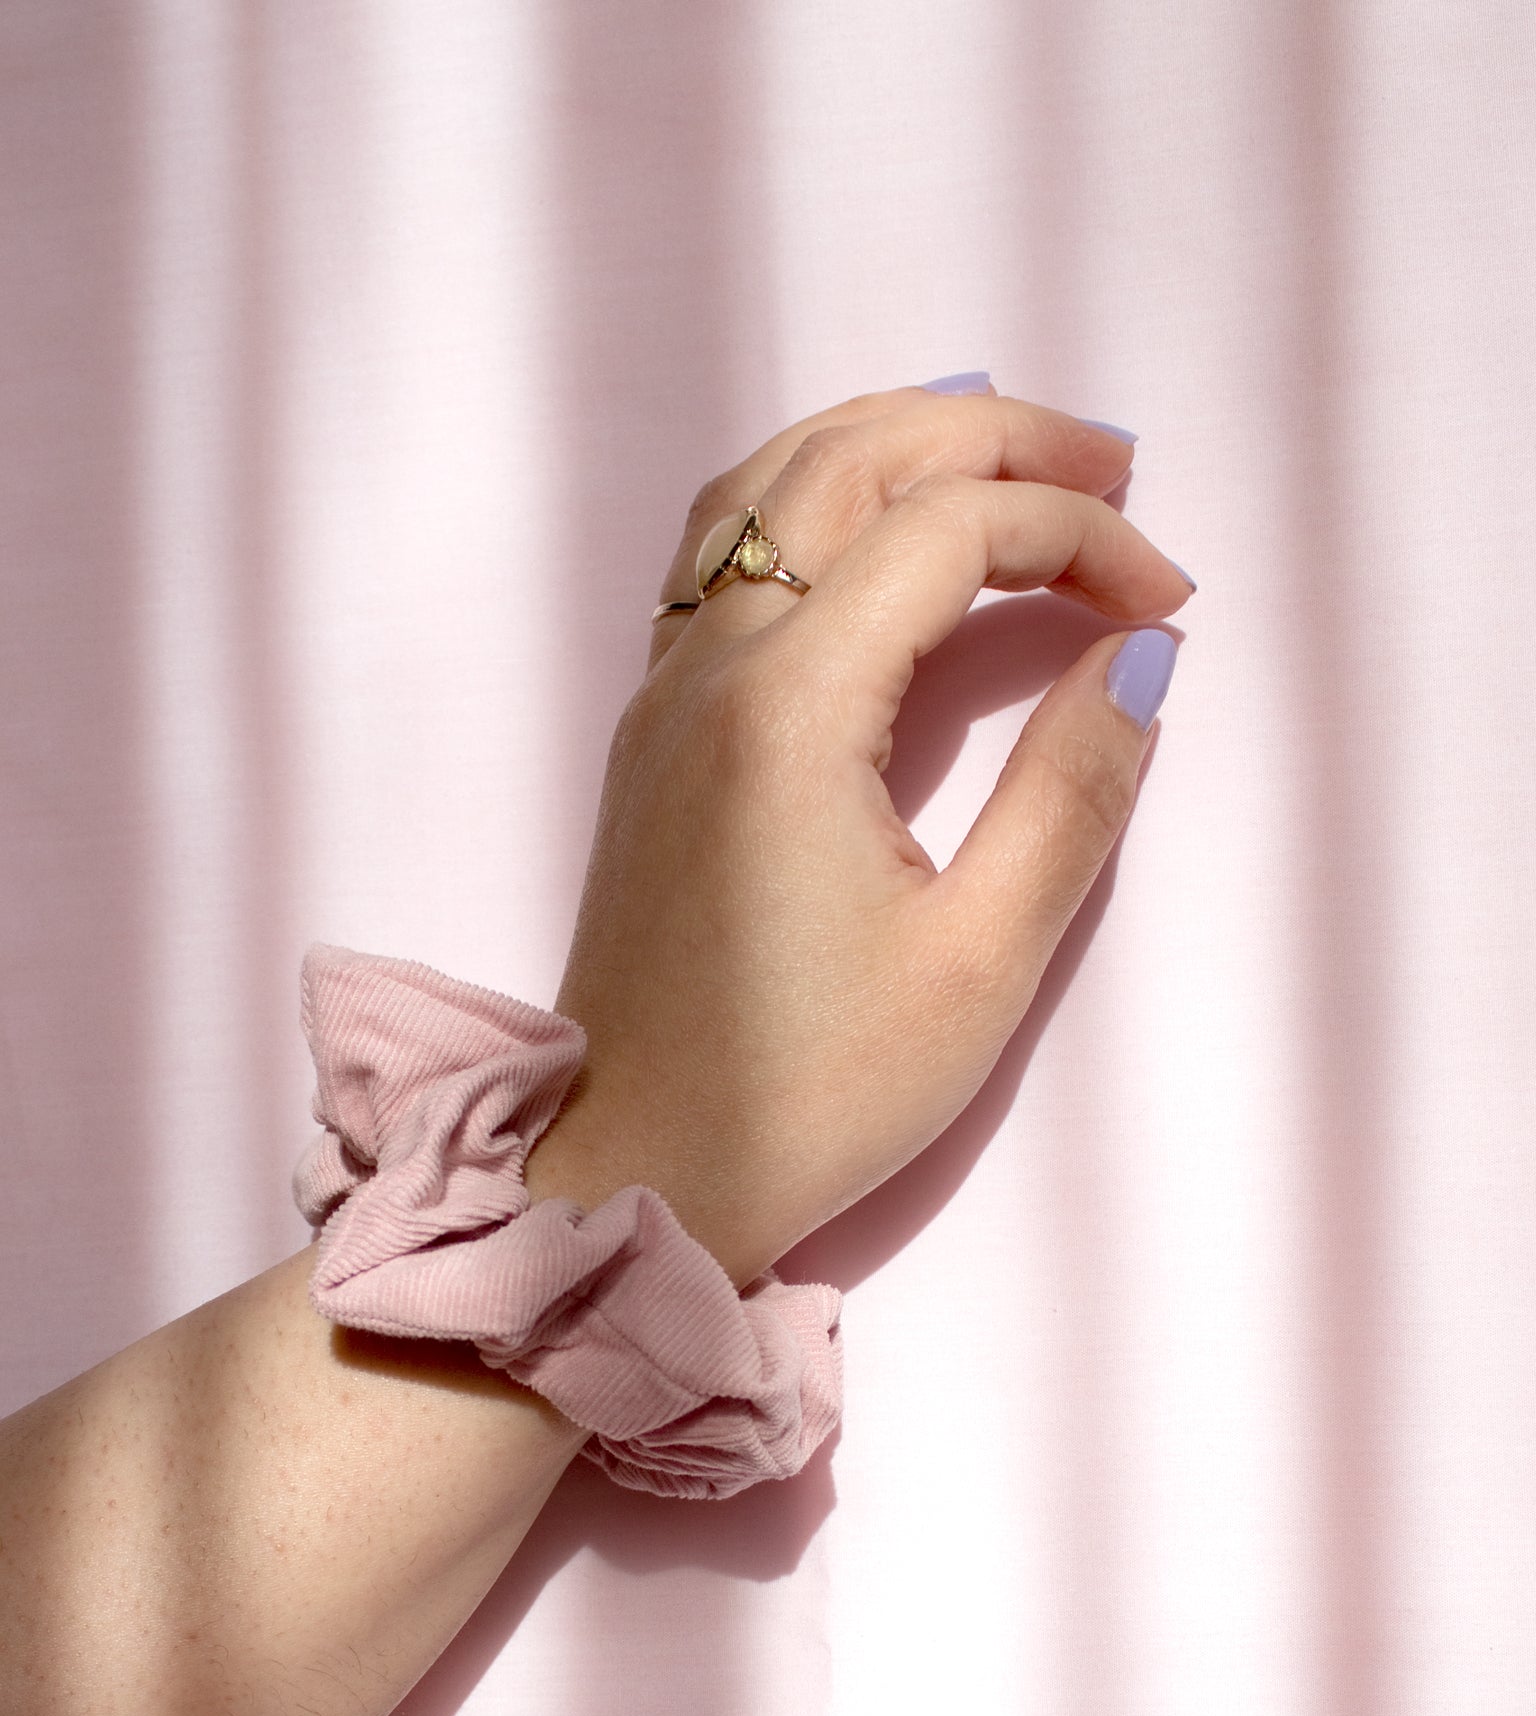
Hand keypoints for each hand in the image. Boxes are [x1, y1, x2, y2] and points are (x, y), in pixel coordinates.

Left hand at [523, 384, 1191, 1287]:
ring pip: (768, 489)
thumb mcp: (979, 964)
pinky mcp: (651, 736)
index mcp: (791, 709)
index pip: (950, 530)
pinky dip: (810, 502)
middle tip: (1111, 461)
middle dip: (993, 435)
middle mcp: (712, 668)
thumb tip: (1138, 656)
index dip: (1077, 535)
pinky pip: (723, 557)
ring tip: (1002, 453)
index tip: (1166, 601)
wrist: (631, 1166)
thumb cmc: (806, 1094)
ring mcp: (665, 694)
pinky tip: (869, 535)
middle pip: (849, 461)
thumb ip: (1070, 794)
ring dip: (891, 445)